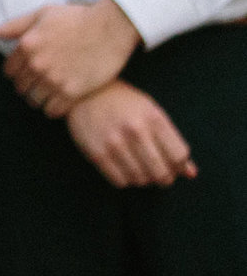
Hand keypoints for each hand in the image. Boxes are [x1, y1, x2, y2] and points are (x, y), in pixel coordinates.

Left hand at [0, 0, 140, 116]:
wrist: (111, 27)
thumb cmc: (77, 17)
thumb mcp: (42, 14)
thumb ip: (15, 26)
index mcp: (27, 46)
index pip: (10, 71)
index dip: (18, 73)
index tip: (28, 73)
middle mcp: (37, 64)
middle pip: (21, 87)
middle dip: (28, 86)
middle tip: (41, 83)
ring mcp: (54, 79)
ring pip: (34, 101)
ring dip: (40, 99)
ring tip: (50, 93)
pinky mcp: (72, 92)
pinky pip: (53, 111)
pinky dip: (54, 108)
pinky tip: (61, 101)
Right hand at [67, 80, 197, 187]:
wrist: (85, 94)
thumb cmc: (125, 104)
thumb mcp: (152, 114)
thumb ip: (172, 142)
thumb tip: (191, 174)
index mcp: (153, 118)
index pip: (179, 156)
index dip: (179, 165)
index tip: (172, 164)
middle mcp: (135, 131)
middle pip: (161, 172)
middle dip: (164, 178)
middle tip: (159, 174)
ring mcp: (114, 143)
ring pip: (141, 179)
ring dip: (144, 179)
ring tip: (139, 169)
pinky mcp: (96, 153)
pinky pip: (120, 181)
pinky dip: (125, 180)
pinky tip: (123, 168)